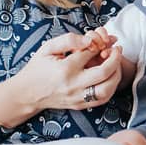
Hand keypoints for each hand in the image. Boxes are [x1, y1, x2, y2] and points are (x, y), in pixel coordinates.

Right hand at [1, 33, 124, 124]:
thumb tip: (89, 40)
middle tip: (117, 49)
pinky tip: (109, 77)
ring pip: (107, 89)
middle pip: (104, 73)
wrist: (28, 93)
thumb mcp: (47, 48)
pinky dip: (111, 87)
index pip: (90, 52)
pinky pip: (102, 99)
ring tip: (115, 63)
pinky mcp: (80, 105)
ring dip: (116, 74)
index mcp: (65, 68)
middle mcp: (73, 85)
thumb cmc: (38, 68)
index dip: (98, 43)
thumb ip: (68, 40)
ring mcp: (78, 97)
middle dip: (115, 58)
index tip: (99, 39)